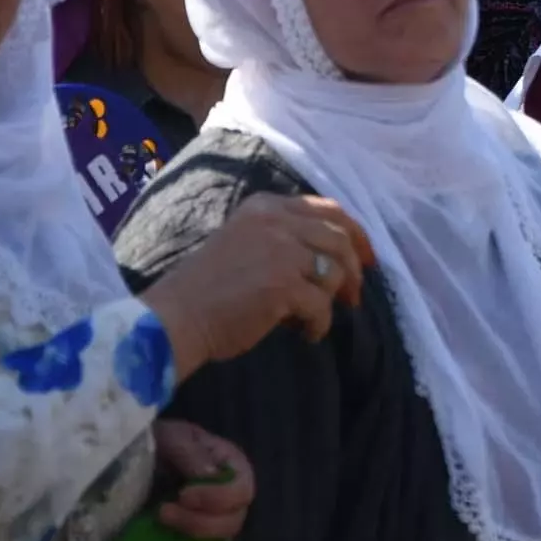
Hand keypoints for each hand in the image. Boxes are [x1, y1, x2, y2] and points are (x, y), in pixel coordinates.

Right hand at [140, 193, 373, 378]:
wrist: (173, 319)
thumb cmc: (205, 289)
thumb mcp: (244, 242)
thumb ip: (283, 237)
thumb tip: (333, 258)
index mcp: (266, 206)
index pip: (327, 208)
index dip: (355, 233)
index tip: (367, 257)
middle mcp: (276, 221)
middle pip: (339, 237)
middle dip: (355, 267)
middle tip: (355, 295)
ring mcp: (282, 251)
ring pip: (333, 270)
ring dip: (333, 298)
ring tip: (315, 317)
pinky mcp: (284, 284)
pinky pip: (322, 304)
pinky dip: (319, 323)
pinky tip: (306, 333)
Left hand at [150, 421, 254, 539]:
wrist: (137, 459)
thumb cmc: (162, 442)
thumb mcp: (174, 437)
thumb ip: (192, 453)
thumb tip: (212, 475)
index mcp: (232, 464)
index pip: (242, 489)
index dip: (217, 498)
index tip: (183, 495)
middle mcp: (229, 493)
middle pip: (234, 520)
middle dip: (199, 521)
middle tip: (164, 511)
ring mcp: (214, 514)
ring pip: (219, 536)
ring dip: (190, 532)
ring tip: (160, 518)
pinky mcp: (196, 531)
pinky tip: (164, 532)